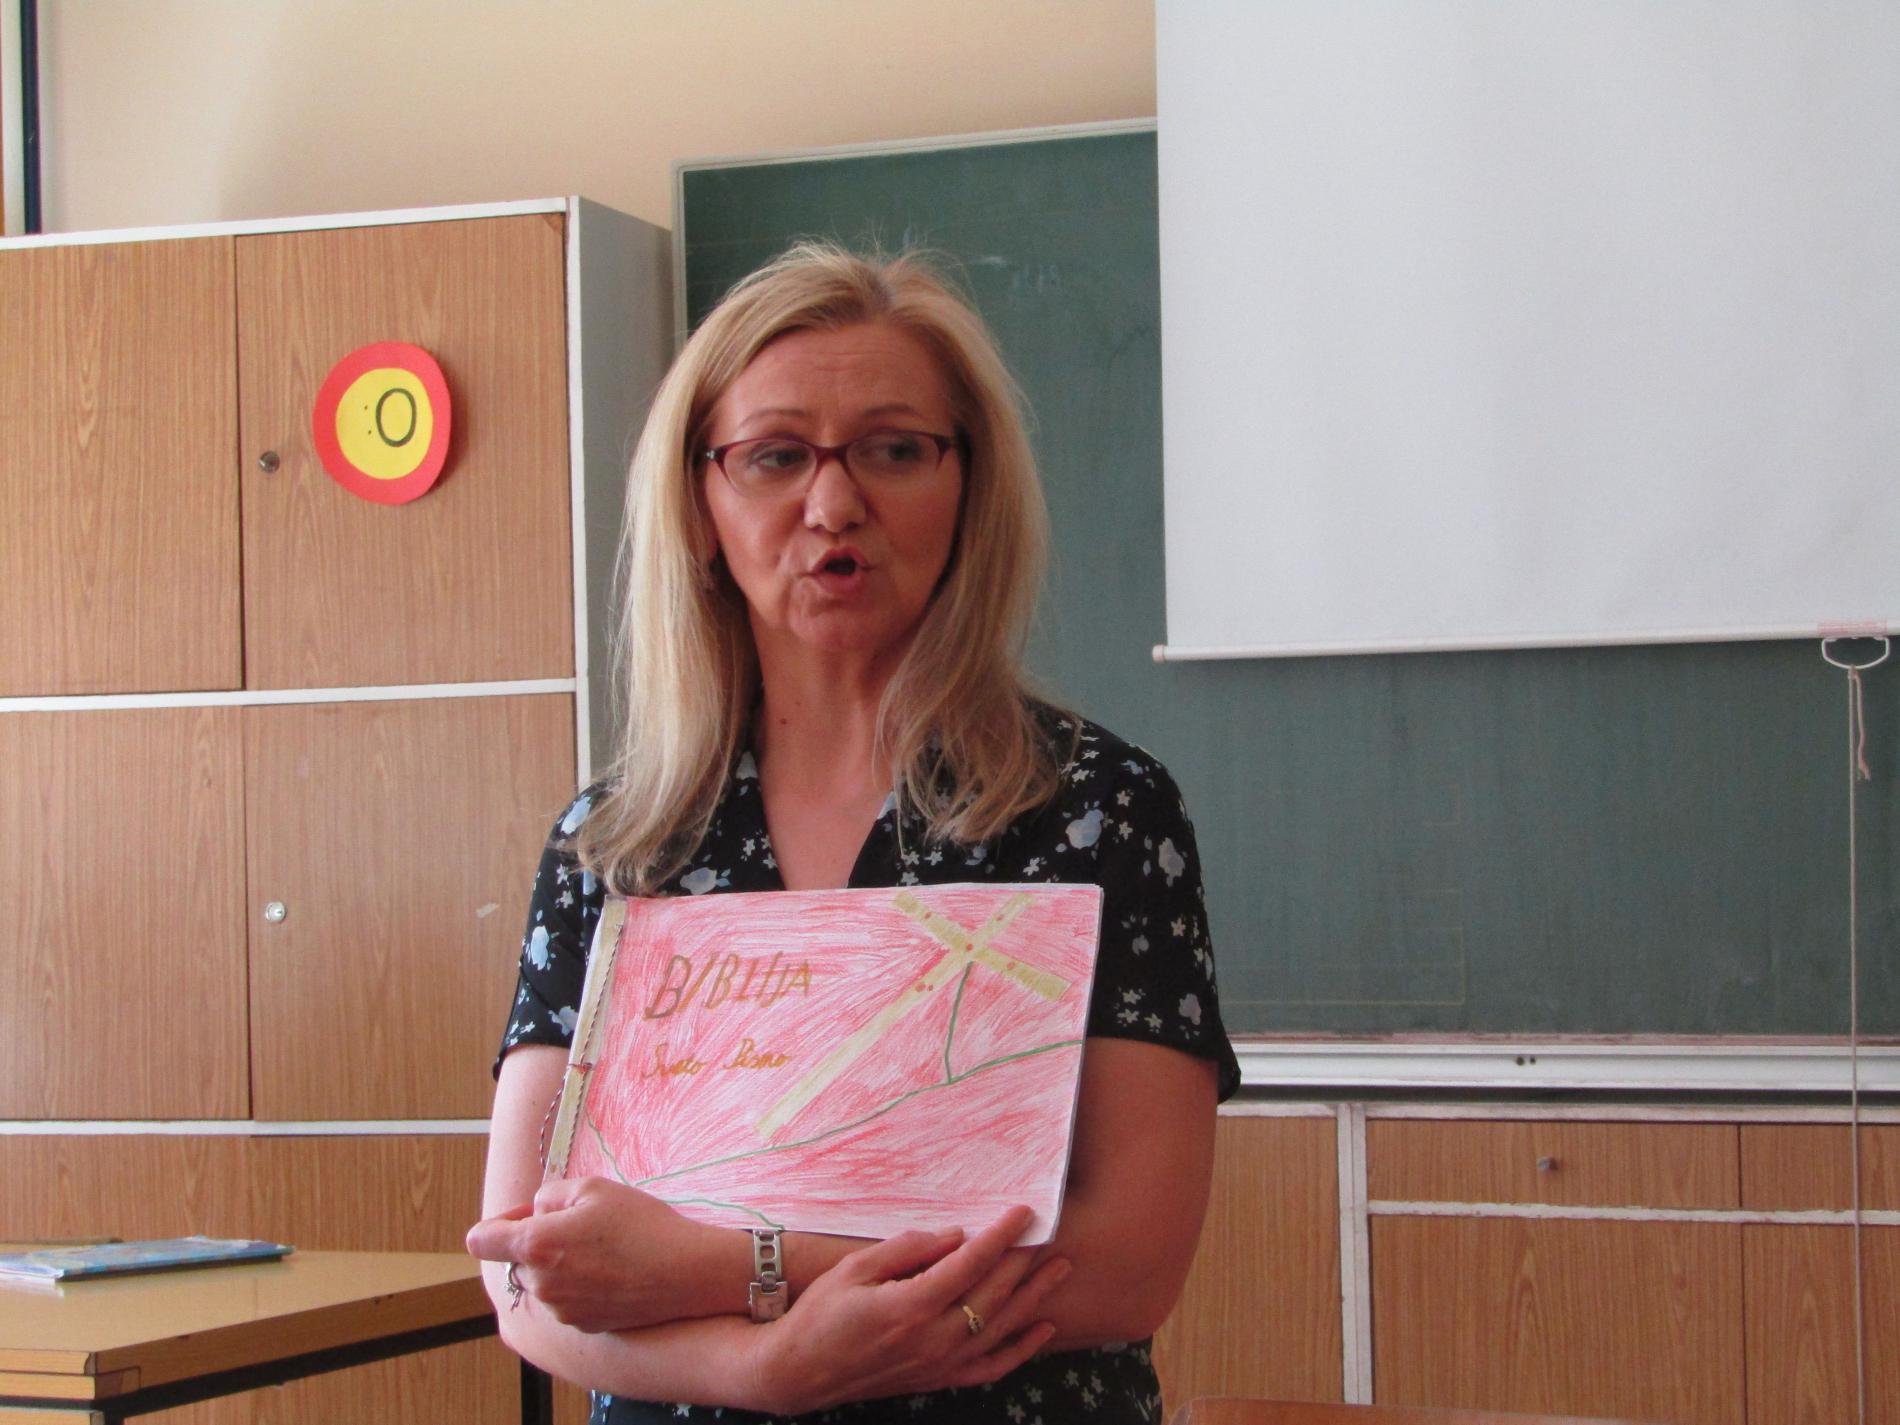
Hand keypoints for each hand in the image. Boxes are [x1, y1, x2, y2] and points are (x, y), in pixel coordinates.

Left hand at [466, 1176, 730, 1331]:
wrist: (685, 1273)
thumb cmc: (641, 1225)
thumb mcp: (593, 1188)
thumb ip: (549, 1195)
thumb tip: (534, 1212)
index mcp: (536, 1245)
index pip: (480, 1240)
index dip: (497, 1224)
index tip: (524, 1217)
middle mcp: (540, 1284)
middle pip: (515, 1260)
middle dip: (537, 1242)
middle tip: (581, 1226)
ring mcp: (560, 1309)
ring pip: (542, 1280)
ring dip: (559, 1265)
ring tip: (603, 1249)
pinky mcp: (581, 1324)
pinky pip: (565, 1300)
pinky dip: (579, 1286)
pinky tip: (612, 1271)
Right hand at [752, 1205, 1070, 1415]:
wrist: (800, 1372)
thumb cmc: (821, 1312)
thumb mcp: (855, 1269)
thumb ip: (907, 1249)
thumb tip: (954, 1235)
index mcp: (910, 1305)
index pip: (970, 1264)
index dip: (1001, 1236)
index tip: (1023, 1211)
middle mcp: (933, 1338)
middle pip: (994, 1294)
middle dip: (1025, 1259)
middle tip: (1050, 1229)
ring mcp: (939, 1363)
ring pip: (1002, 1328)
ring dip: (1035, 1296)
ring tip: (1061, 1268)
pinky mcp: (939, 1379)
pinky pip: (992, 1367)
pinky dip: (1022, 1349)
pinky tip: (1043, 1327)